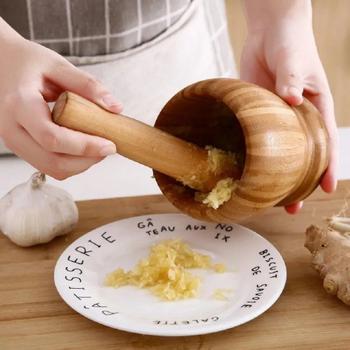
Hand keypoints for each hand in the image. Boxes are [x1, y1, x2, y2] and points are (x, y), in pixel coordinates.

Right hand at [0, 22, 121, 179]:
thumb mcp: (57, 65)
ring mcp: (13, 141)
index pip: (53, 138)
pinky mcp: (21, 147)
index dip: (85, 147)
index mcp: (19, 105)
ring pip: (51, 168)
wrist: (0, 63)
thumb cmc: (26, 62)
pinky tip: (83, 147)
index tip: (110, 144)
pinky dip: (70, 162)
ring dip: (80, 164)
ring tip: (98, 147)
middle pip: (52, 162)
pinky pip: (47, 165)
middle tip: (108, 148)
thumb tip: (116, 107)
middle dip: (86, 161)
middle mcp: (11, 129)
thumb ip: (87, 85)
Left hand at [240, 1, 337, 213]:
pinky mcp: (256, 113)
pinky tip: (245, 170)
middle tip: (292, 207)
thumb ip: (293, 78)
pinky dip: (252, 155)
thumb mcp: (296, 60)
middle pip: (301, 156)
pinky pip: (255, 138)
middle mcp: (296, 118)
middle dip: (298, 181)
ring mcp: (275, 118)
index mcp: (315, 108)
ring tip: (267, 198)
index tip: (327, 190)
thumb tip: (291, 99)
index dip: (328, 167)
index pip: (325, 142)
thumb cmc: (292, 43)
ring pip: (277, 152)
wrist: (268, 32)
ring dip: (273, 174)